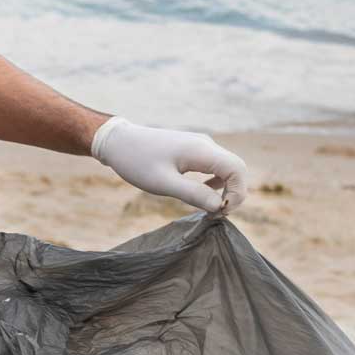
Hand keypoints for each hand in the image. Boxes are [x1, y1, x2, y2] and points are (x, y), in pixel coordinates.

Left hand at [91, 117, 247, 215]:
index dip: (237, 193)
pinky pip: (215, 166)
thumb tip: (220, 206)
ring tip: (210, 207)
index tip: (220, 211)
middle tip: (216, 213)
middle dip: (233, 192)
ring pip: (226, 167)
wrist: (117, 141)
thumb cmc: (136, 162)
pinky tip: (201, 192)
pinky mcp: (193, 149)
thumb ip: (193, 194)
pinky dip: (215, 181)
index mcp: (201, 150)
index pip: (238, 170)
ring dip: (225, 188)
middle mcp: (206, 144)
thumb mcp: (163, 183)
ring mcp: (200, 145)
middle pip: (236, 168)